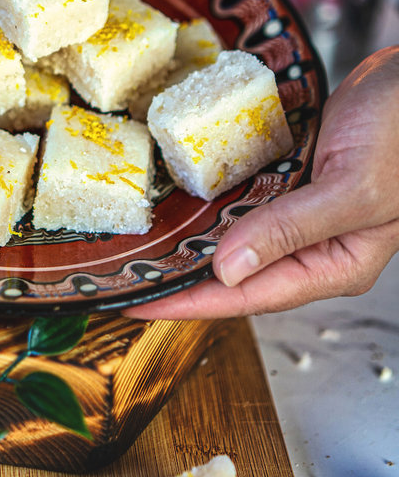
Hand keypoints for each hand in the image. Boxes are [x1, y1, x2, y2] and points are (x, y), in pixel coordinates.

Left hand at [128, 46, 398, 318]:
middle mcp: (312, 243)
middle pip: (233, 270)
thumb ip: (290, 229)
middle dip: (180, 272)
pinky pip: (242, 191)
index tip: (137, 303)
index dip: (188, 302)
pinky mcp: (292, 174)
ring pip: (233, 231)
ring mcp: (300, 208)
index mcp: (333, 263)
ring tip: (137, 236)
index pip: (248, 296)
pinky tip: (175, 188)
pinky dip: (210, 191)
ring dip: (189, 232)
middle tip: (123, 271)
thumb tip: (225, 271)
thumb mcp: (353, 189)